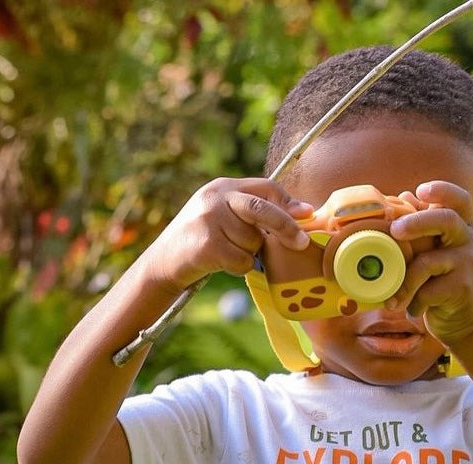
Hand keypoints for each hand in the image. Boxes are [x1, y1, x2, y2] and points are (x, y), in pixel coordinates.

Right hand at [141, 177, 312, 294]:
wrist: (164, 261)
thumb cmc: (205, 240)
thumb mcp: (225, 216)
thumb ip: (255, 212)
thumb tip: (303, 213)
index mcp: (224, 186)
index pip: (264, 187)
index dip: (288, 201)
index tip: (308, 214)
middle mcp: (215, 198)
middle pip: (262, 209)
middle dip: (285, 226)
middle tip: (302, 243)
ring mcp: (209, 220)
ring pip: (253, 242)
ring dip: (250, 254)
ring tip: (228, 252)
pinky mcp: (206, 244)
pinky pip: (242, 260)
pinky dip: (240, 267)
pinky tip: (222, 263)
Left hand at [387, 181, 472, 345]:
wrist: (460, 321)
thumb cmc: (437, 282)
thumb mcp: (430, 253)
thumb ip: (420, 229)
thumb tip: (402, 196)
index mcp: (459, 227)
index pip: (459, 200)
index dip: (442, 190)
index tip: (420, 190)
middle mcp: (467, 240)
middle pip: (447, 220)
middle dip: (417, 222)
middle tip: (394, 230)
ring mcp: (467, 264)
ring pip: (428, 262)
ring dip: (404, 281)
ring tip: (393, 298)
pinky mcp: (463, 288)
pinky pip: (427, 291)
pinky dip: (414, 302)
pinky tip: (413, 310)